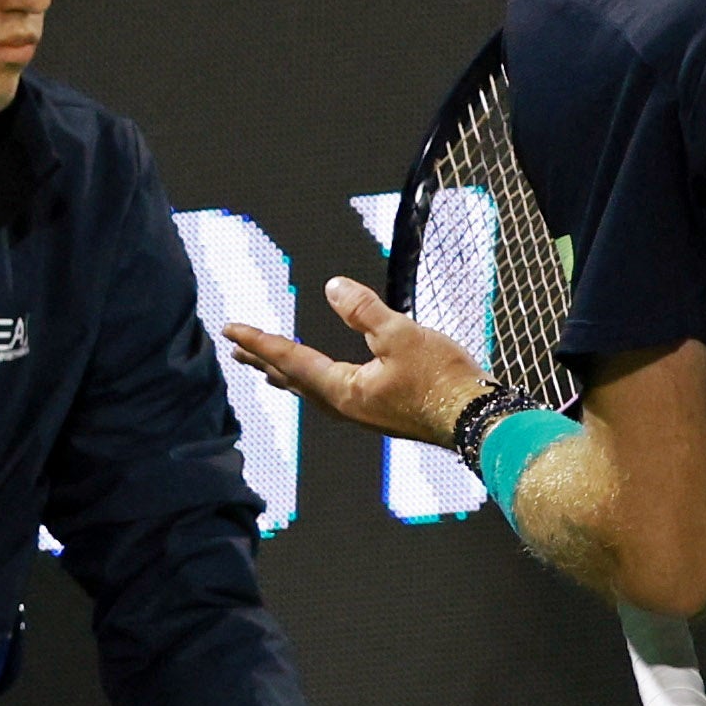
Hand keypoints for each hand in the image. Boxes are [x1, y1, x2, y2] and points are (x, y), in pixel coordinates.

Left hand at [226, 277, 487, 447]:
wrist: (476, 418)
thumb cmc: (442, 379)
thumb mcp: (401, 334)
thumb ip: (364, 310)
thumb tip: (332, 286)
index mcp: (343, 390)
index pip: (290, 359)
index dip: (259, 341)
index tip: (230, 330)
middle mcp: (345, 406)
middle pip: (293, 380)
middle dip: (264, 361)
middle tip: (236, 350)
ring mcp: (362, 412)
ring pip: (311, 390)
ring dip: (286, 374)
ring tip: (267, 367)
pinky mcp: (379, 413)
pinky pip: (331, 395)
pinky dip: (313, 382)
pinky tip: (322, 380)